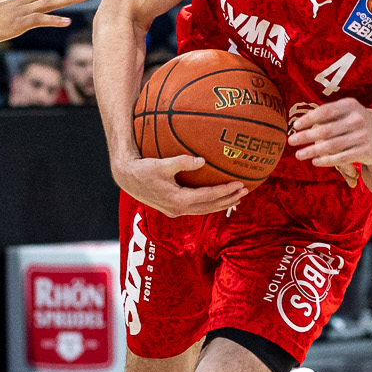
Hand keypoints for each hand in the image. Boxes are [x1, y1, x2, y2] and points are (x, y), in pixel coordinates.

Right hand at [112, 154, 245, 216]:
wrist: (126, 178)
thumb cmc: (143, 169)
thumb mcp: (162, 164)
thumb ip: (182, 162)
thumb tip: (202, 160)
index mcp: (178, 200)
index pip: (208, 196)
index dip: (225, 191)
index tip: (240, 184)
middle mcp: (178, 209)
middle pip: (210, 207)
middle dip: (228, 200)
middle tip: (245, 192)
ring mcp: (175, 210)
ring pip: (204, 209)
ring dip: (221, 204)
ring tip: (236, 198)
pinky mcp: (172, 208)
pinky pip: (196, 208)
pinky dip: (209, 204)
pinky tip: (216, 198)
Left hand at [288, 98, 371, 183]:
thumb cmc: (359, 123)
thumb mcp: (349, 111)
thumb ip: (329, 114)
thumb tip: (301, 123)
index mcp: (350, 105)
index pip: (324, 111)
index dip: (307, 119)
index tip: (295, 126)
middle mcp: (357, 119)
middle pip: (325, 130)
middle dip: (305, 137)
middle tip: (291, 141)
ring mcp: (362, 136)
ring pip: (331, 146)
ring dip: (311, 151)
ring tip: (299, 155)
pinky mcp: (365, 152)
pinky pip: (340, 158)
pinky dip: (326, 160)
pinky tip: (315, 161)